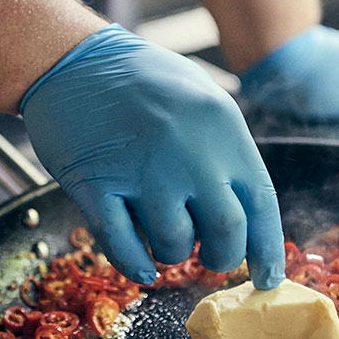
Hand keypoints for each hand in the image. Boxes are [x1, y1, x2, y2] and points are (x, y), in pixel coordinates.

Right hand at [21, 25, 286, 288]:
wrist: (70, 61)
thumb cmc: (139, 79)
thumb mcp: (201, 96)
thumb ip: (226, 149)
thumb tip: (246, 211)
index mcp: (222, 128)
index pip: (260, 203)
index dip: (267, 248)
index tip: (268, 277)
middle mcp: (188, 151)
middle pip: (225, 232)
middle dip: (221, 257)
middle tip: (209, 258)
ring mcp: (141, 170)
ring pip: (173, 243)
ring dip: (172, 253)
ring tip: (163, 237)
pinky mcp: (96, 185)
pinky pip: (122, 244)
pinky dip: (134, 263)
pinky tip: (141, 266)